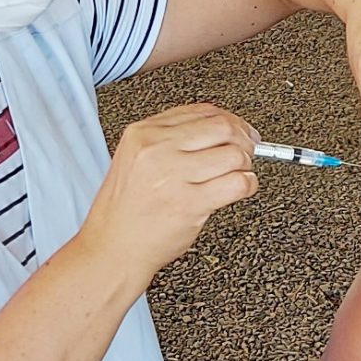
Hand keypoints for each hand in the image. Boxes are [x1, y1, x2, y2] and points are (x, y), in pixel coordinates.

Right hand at [80, 105, 259, 278]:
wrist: (112, 248)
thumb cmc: (125, 211)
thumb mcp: (135, 160)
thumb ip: (170, 141)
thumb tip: (217, 129)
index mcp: (144, 133)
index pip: (201, 111)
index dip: (229, 119)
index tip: (239, 129)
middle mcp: (158, 150)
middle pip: (222, 128)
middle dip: (243, 139)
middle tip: (248, 151)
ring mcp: (174, 176)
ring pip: (234, 155)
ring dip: (246, 165)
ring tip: (239, 174)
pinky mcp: (190, 204)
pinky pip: (237, 184)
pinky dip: (248, 184)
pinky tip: (241, 188)